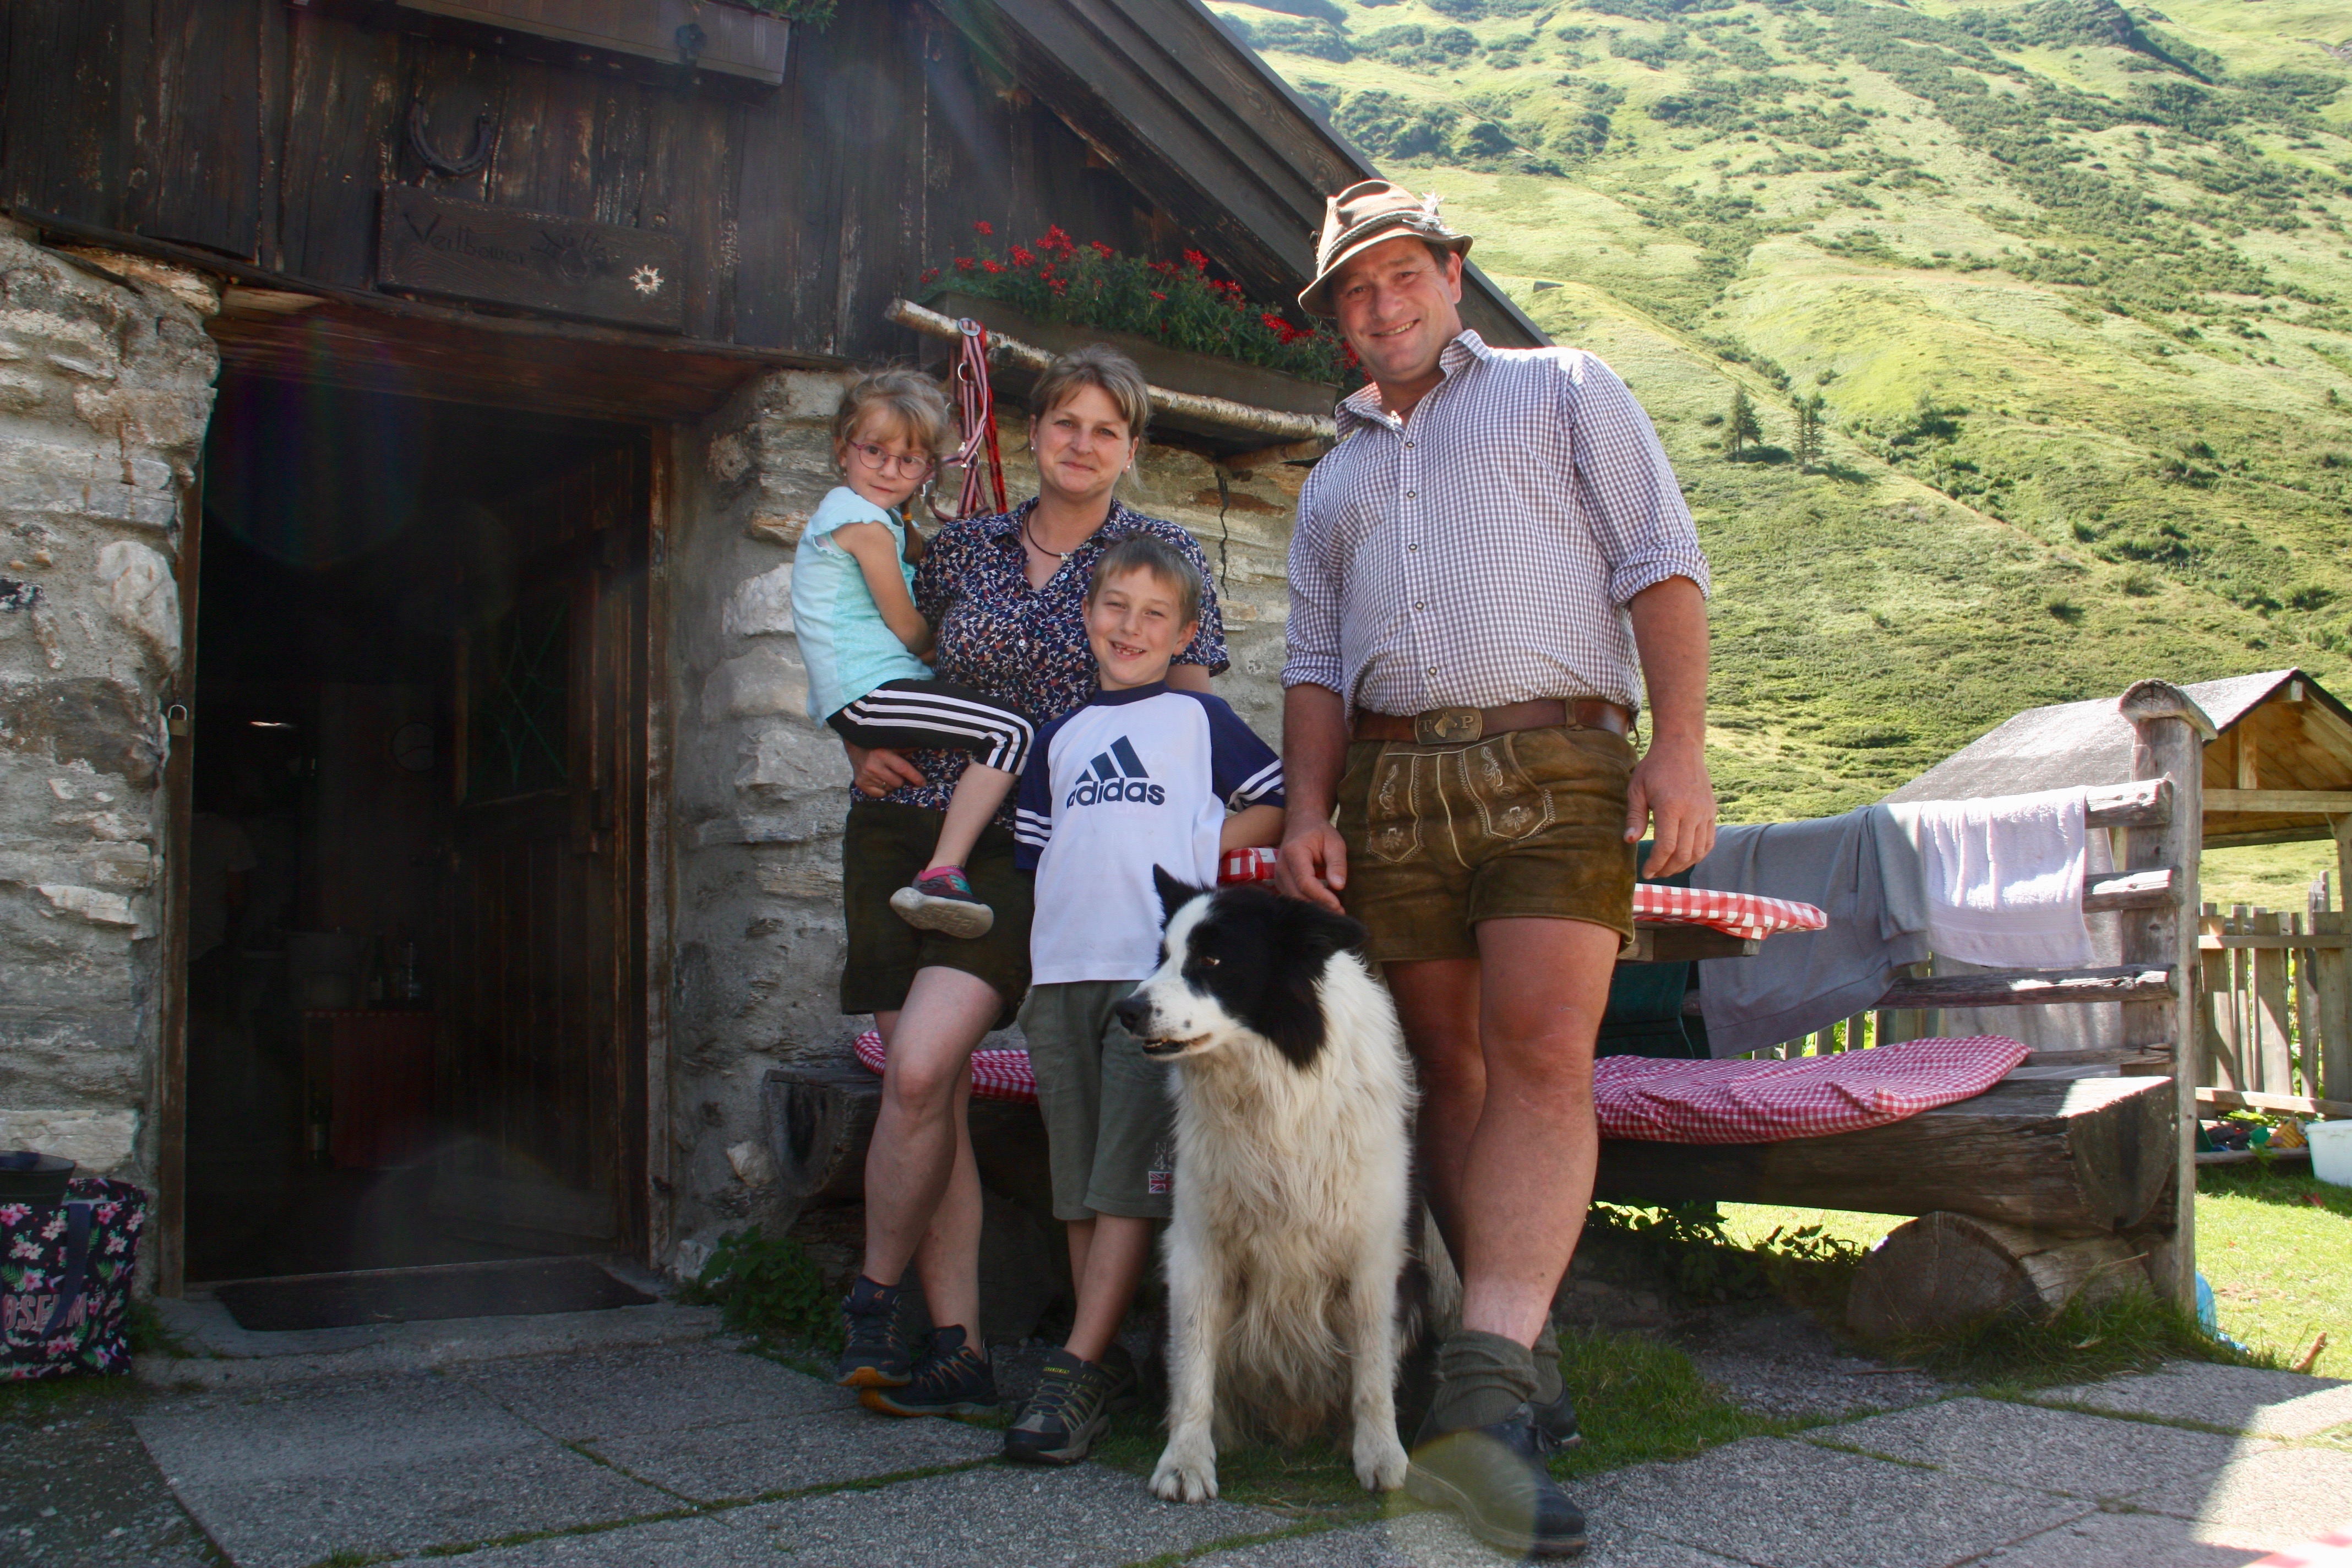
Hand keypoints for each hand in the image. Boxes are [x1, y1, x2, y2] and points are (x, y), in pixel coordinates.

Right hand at [844, 743, 924, 798]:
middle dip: (901, 780)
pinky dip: (883, 790)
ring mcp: (866, 776)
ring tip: (887, 775)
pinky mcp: (860, 783)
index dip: (915, 777)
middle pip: (898, 782)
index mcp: (883, 754)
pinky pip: (880, 794)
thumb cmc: (879, 746)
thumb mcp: (892, 744)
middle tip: (897, 773)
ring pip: (890, 789)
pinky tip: (880, 780)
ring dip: (892, 784)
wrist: (855, 748)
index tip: (923, 783)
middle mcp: (874, 765)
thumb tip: (930, 747)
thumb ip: (908, 748)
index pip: (904, 769)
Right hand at [1276, 819, 1348, 912]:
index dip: (1321, 896)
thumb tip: (1339, 886)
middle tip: (1340, 913)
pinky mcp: (1281, 882)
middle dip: (1319, 906)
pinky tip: (1323, 906)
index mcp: (1294, 853)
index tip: (1338, 905)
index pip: (1305, 882)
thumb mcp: (1335, 843)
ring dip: (1314, 907)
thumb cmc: (1319, 832)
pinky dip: (1308, 903)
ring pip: (1294, 899)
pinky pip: (1293, 897)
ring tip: (1334, 912)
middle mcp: (1281, 866)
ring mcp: (1278, 876)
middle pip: (1297, 895)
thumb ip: (1337, 864)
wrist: (1301, 823)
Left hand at [1625, 738, 1716, 879]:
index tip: (1646, 872)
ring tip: (1667, 867)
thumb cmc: (1654, 767)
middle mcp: (1693, 811)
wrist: (1681, 747)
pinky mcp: (1712, 811)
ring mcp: (1706, 812)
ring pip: (1699, 851)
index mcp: (1671, 806)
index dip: (1656, 864)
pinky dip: (1698, 855)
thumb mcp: (1637, 789)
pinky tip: (1684, 857)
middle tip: (1655, 873)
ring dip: (1683, 865)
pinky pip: (1709, 841)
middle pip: (1684, 854)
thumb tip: (1629, 841)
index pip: (1666, 846)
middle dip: (1668, 868)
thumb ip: (1634, 817)